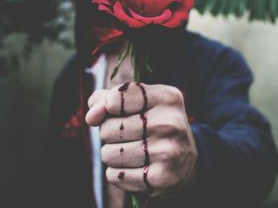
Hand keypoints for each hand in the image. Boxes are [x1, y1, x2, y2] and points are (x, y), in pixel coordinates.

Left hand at [86, 82, 197, 196]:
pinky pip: (115, 175)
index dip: (107, 107)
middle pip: (108, 129)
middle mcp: (170, 123)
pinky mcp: (161, 179)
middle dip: (110, 133)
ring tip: (132, 152)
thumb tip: (91, 117)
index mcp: (166, 98)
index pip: (116, 99)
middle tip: (130, 135)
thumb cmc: (153, 123)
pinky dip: (118, 173)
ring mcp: (167, 152)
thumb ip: (109, 98)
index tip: (116, 111)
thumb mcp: (139, 102)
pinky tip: (136, 168)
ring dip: (113, 155)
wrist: (186, 160)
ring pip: (108, 154)